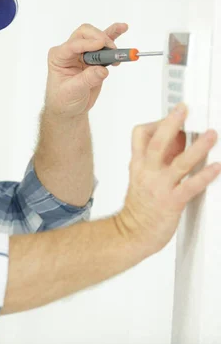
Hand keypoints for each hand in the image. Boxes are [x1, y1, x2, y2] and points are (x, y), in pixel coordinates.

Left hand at [44, 23, 128, 118]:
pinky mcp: (95, 58)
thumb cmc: (64, 100)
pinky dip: (114, 35)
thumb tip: (102, 70)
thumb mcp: (72, 91)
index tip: (101, 45)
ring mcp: (83, 53)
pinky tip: (122, 28)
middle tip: (111, 50)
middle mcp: (69, 51)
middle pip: (84, 34)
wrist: (69, 109)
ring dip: (109, 37)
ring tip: (120, 40)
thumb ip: (87, 79)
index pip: (73, 44)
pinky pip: (104, 43)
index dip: (87, 43)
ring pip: (96, 36)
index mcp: (58, 57)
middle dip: (99, 38)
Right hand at [117, 102, 220, 252]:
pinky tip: (216, 167)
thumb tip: (179, 139)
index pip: (141, 134)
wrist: (132, 233)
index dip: (157, 122)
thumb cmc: (139, 207)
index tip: (175, 115)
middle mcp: (148, 172)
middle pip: (156, 142)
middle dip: (172, 123)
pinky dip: (205, 175)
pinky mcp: (172, 202)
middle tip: (184, 110)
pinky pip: (190, 186)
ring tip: (211, 135)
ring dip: (198, 147)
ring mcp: (160, 187)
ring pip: (178, 163)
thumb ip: (159, 158)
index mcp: (138, 164)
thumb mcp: (142, 176)